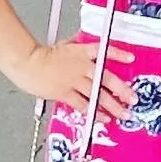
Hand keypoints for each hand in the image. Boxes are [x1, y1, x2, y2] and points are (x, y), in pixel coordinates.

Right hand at [5, 39, 136, 122]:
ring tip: (124, 113)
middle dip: (122, 90)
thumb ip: (79, 47)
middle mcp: (82, 66)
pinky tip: (104, 117)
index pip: (104, 51)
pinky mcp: (65, 92)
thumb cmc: (42, 54)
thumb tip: (86, 44)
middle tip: (133, 99)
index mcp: (82, 51)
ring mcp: (74, 80)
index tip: (131, 59)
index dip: (118, 54)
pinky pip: (83, 104)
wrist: (27, 62)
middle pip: (107, 79)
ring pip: (98, 94)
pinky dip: (95, 112)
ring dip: (113, 105)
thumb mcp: (65, 45)